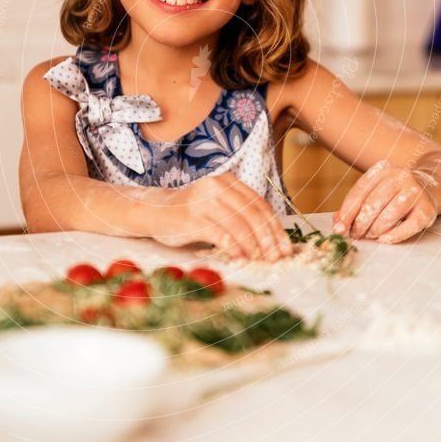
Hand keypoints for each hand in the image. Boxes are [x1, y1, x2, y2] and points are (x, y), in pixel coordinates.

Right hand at [151, 172, 291, 261]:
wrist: (155, 211)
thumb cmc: (192, 213)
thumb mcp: (218, 207)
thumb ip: (240, 216)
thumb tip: (271, 241)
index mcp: (228, 182)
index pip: (259, 204)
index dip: (275, 227)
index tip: (285, 247)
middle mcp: (217, 187)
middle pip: (251, 214)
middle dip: (268, 238)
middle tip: (277, 257)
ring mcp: (203, 201)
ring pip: (238, 224)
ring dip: (253, 245)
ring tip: (261, 260)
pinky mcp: (192, 217)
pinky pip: (220, 233)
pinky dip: (234, 247)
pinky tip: (241, 258)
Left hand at [332, 159, 438, 243]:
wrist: (428, 186)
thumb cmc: (392, 193)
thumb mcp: (374, 191)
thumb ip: (355, 205)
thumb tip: (337, 223)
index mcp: (382, 169)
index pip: (359, 191)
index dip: (347, 212)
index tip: (339, 229)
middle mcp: (400, 176)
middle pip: (373, 203)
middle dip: (360, 223)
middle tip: (355, 235)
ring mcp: (415, 191)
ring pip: (390, 214)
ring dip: (375, 229)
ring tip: (369, 235)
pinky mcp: (427, 208)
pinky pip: (409, 225)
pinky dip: (394, 235)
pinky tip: (384, 240)